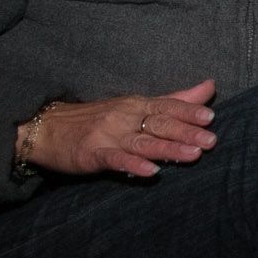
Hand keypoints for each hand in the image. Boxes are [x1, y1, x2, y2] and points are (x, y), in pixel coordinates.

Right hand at [23, 80, 218, 177]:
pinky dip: (133, 165)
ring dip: (168, 148)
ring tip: (193, 155)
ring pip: (143, 142)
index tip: (210, 117)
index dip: (188, 111)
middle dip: (186, 131)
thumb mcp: (136, 105)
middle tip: (211, 140)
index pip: (167, 106)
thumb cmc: (98, 118)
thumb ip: (174, 100)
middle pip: (159, 124)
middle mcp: (125, 117)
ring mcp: (109, 136)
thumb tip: (209, 87)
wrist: (46, 128)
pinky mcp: (92, 154)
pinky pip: (116, 159)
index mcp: (137, 105)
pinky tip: (150, 171)